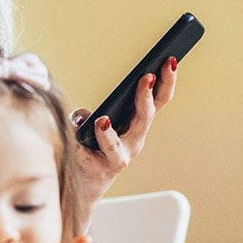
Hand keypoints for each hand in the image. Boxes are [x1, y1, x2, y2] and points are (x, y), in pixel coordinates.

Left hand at [70, 56, 178, 226]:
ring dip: (108, 132)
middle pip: (146, 117)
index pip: (158, 100)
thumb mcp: (94, 123)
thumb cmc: (94, 146)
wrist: (84, 183)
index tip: (170, 60)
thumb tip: (83, 116)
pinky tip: (72, 133)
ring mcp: (118, 157)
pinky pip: (87, 154)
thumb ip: (88, 115)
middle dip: (147, 96)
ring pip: (117, 144)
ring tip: (102, 120)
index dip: (166, 81)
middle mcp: (133, 141)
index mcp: (137, 125)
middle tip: (147, 77)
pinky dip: (78, 144)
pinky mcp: (98, 168)